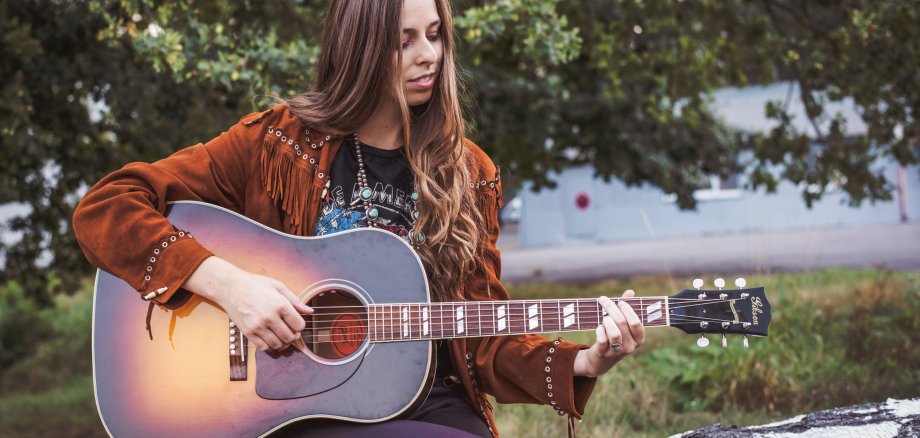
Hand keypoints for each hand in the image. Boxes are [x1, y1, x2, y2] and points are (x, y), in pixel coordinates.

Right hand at [184, 256, 312, 350]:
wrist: (230, 288)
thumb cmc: (256, 285)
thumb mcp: (278, 287)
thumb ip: (295, 301)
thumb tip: (310, 312)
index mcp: (280, 305)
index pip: (299, 325)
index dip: (301, 326)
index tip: (296, 323)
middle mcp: (270, 317)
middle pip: (290, 337)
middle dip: (293, 336)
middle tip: (290, 331)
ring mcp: (258, 326)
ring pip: (278, 344)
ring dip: (283, 343)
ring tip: (282, 336)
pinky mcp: (248, 333)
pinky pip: (264, 347)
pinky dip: (271, 346)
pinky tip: (271, 338)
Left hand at [573, 290, 645, 377]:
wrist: (601, 360)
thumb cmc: (614, 337)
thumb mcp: (623, 325)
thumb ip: (627, 309)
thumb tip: (630, 292)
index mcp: (639, 339)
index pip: (636, 322)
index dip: (627, 309)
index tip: (619, 301)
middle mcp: (630, 346)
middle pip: (622, 322)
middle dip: (611, 308)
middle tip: (603, 300)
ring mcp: (617, 352)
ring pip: (614, 332)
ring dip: (606, 320)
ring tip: (603, 318)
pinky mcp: (604, 354)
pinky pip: (602, 339)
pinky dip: (599, 330)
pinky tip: (599, 328)